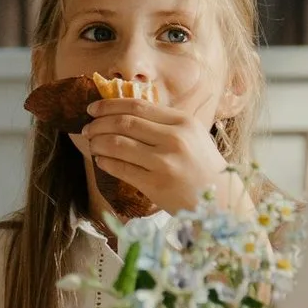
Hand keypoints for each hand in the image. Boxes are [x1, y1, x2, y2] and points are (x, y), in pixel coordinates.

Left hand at [77, 95, 232, 213]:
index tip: (93, 109)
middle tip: (87, 128)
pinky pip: (122, 169)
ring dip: (98, 142)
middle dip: (99, 124)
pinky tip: (101, 160)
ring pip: (119, 145)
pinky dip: (106, 162)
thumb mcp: (192, 136)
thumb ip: (165, 123)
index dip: (110, 105)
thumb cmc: (203, 167)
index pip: (138, 106)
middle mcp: (175, 139)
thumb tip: (125, 112)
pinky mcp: (156, 185)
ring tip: (92, 144)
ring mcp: (165, 162)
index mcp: (183, 122)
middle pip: (125, 123)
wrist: (221, 202)